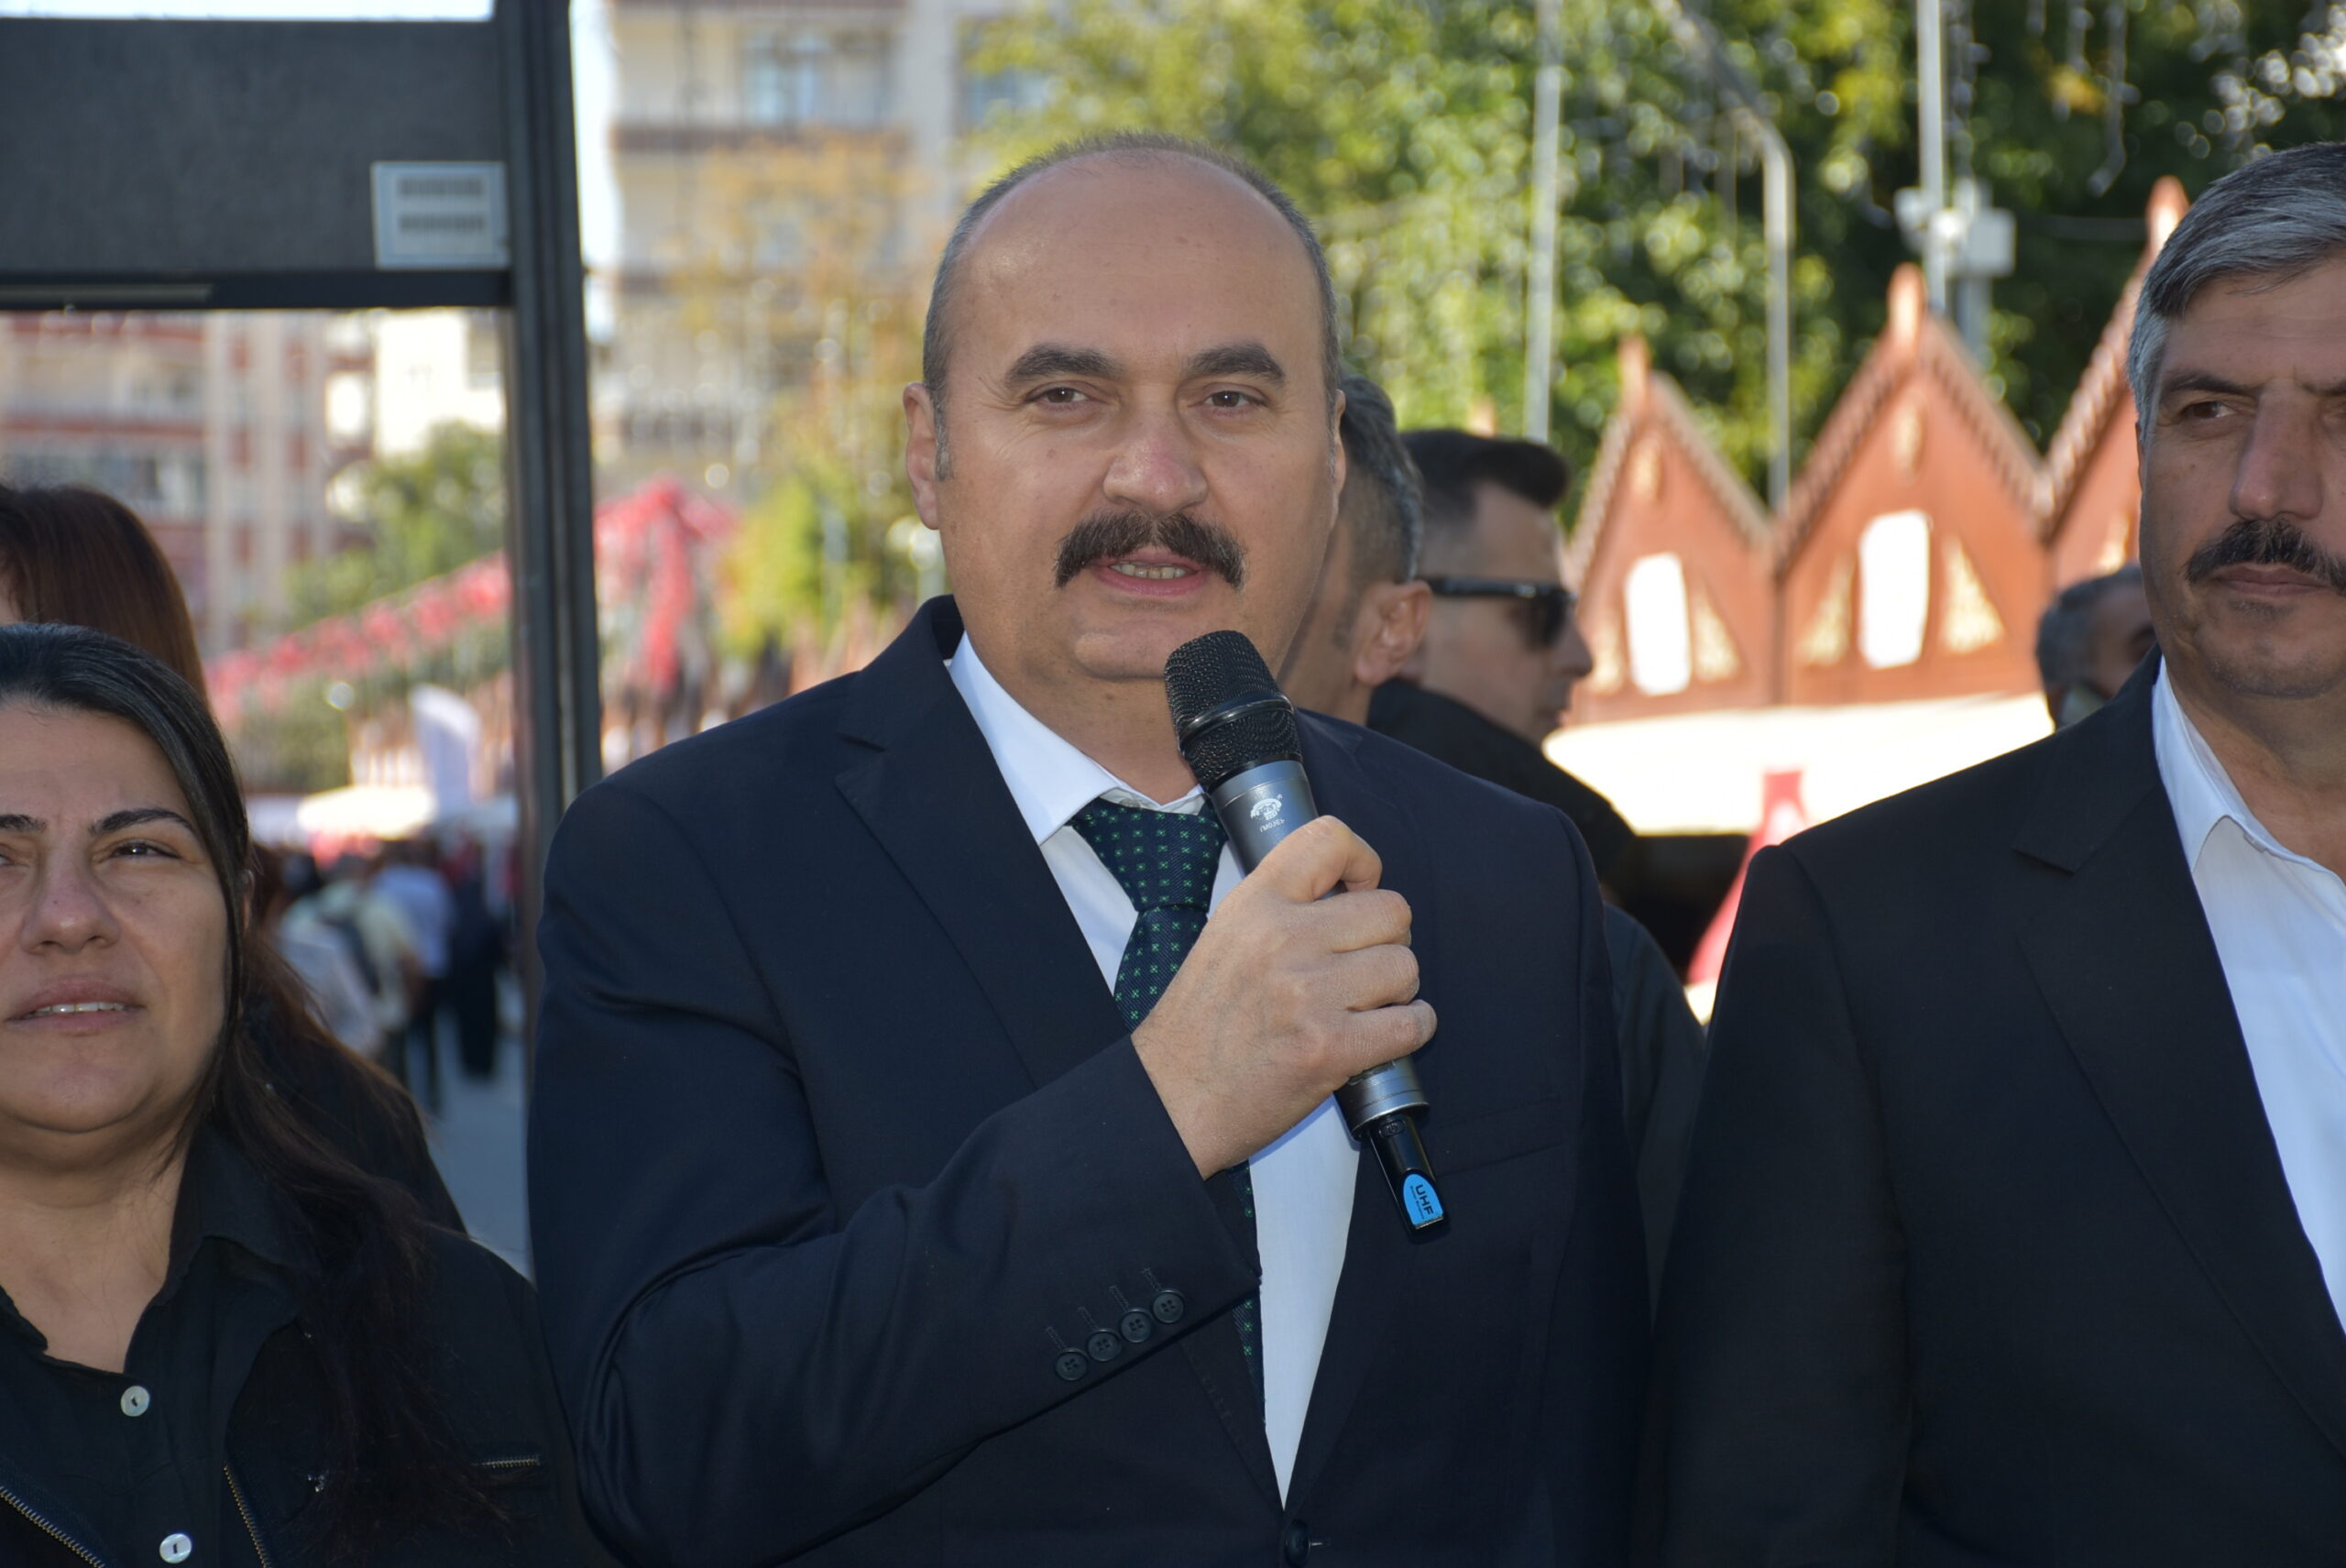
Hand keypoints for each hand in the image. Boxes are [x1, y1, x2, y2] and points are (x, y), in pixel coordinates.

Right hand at [1131, 815, 1435, 1176]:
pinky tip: (1386, 1034)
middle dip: (1388, 941)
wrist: (1173, 1099)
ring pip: (1405, 967)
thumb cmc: (1200, 1027)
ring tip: (1365, 1006)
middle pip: (1391, 911)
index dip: (1363, 863)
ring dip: (1398, 990)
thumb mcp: (1225, 938)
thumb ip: (1281, 908)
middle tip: (1361, 967)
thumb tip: (1351, 892)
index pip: (1331, 839)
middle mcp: (1283, 939)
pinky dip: (1412, 1029)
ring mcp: (1309, 994)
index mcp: (1254, 905)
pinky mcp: (1332, 1048)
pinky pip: (1413, 1023)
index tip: (1358, 891)